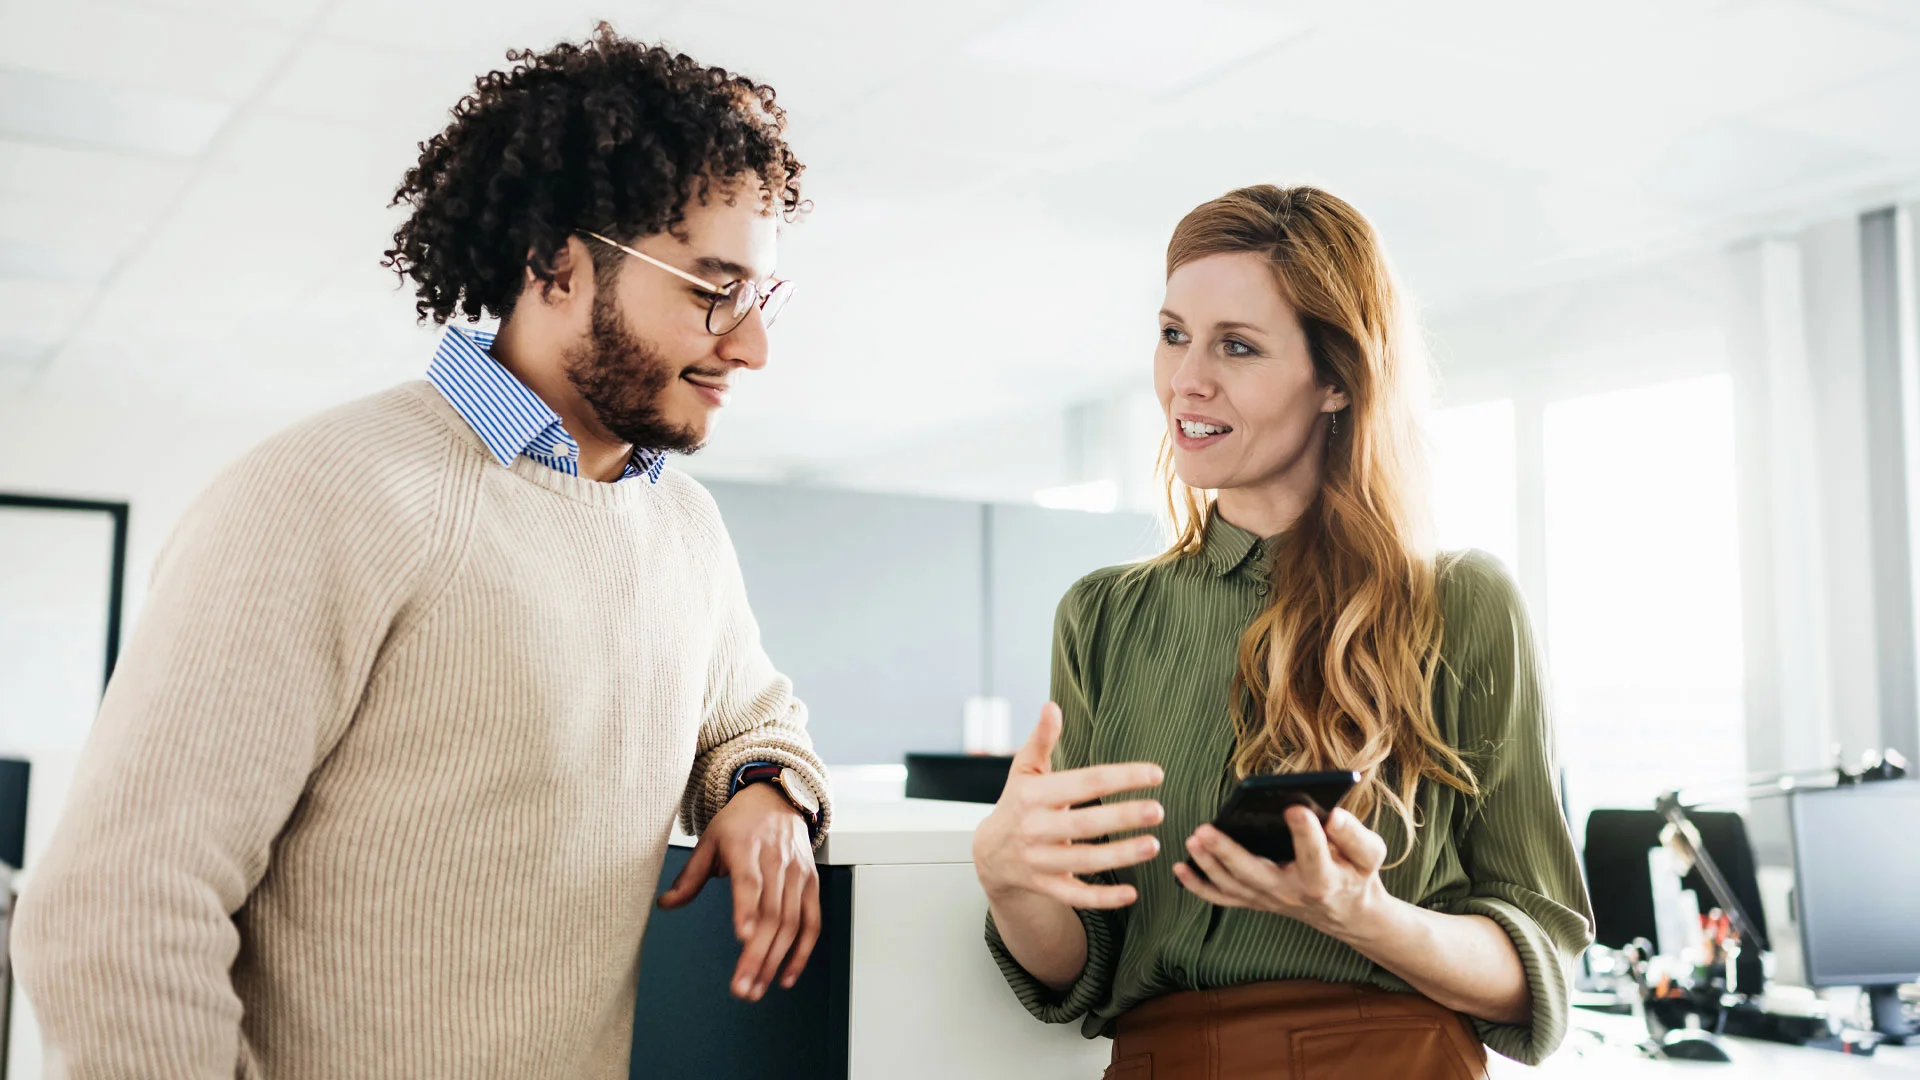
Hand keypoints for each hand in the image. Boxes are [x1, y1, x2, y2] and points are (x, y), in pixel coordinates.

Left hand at [657, 782, 819, 1000]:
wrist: (778, 800)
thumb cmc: (740, 823)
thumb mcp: (709, 840)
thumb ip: (690, 876)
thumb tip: (664, 904)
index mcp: (747, 847)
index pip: (749, 881)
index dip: (746, 908)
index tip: (741, 936)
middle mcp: (777, 861)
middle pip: (771, 913)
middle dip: (756, 955)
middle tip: (742, 988)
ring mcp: (798, 874)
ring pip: (791, 924)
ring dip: (774, 961)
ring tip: (755, 989)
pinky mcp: (811, 884)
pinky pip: (812, 923)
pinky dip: (802, 952)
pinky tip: (786, 977)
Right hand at [971, 702, 1165, 909]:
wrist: (989, 853)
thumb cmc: (1017, 803)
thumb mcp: (1024, 770)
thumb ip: (1042, 740)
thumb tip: (1052, 706)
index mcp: (1033, 795)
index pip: (1083, 783)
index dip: (1120, 777)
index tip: (1156, 774)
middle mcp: (1034, 828)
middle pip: (1084, 824)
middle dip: (1122, 817)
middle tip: (1159, 810)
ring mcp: (1039, 861)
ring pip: (1084, 861)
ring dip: (1120, 856)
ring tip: (1153, 845)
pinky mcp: (1046, 887)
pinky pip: (1075, 896)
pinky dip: (1103, 899)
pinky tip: (1132, 893)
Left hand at [1173, 805, 1390, 938]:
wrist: (1347, 913)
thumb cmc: (1356, 873)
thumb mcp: (1370, 854)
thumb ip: (1355, 836)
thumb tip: (1334, 815)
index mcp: (1325, 879)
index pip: (1314, 856)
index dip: (1306, 833)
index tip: (1295, 808)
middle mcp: (1292, 893)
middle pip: (1256, 874)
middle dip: (1228, 852)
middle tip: (1206, 828)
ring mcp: (1269, 900)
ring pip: (1233, 886)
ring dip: (1208, 864)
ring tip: (1194, 838)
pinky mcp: (1255, 900)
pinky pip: (1223, 898)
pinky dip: (1199, 886)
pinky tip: (1179, 867)